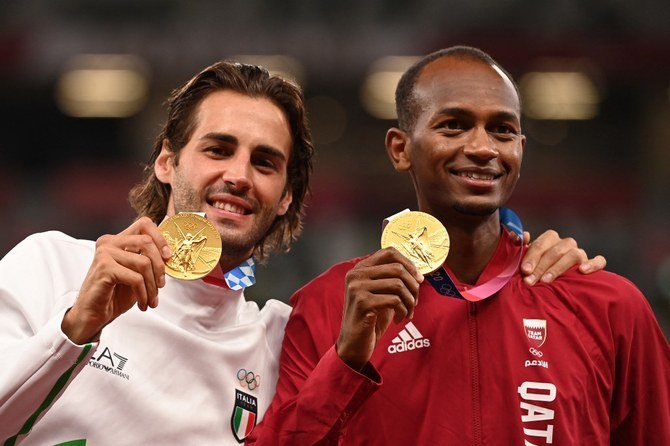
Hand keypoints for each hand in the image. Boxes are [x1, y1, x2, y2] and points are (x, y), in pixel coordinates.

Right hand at [61, 217, 171, 343]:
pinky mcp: (104, 268)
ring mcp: (105, 253)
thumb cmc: (115, 294)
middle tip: (161, 285)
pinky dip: (143, 293)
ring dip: (152, 286)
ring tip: (151, 300)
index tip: (168, 257)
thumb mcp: (136, 273)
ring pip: (144, 262)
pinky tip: (142, 303)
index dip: (161, 238)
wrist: (93, 314)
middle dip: (160, 266)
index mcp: (118, 239)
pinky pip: (136, 278)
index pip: (144, 224)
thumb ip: (149, 259)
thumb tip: (169, 253)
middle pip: (147, 241)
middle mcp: (109, 242)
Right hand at [336, 248, 422, 370]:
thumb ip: (393, 279)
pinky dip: (403, 311)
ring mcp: (357, 288)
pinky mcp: (362, 302)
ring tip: (408, 312)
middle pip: (397, 268)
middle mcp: (356, 274)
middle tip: (415, 302)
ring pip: (398, 284)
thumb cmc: (371, 318)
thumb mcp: (382, 294)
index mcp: (360, 268)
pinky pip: (394, 300)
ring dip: (410, 301)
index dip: (408, 263)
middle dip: (413, 286)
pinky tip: (400, 319)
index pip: (389, 252)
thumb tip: (417, 272)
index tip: (419, 279)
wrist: (354, 344)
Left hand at [520, 230, 605, 284]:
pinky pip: (599, 260)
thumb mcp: (528, 260)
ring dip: (558, 268)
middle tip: (530, 281)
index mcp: (550, 239)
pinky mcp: (593, 263)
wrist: (558, 283)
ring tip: (547, 280)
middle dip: (541, 267)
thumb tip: (519, 236)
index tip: (524, 270)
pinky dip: (592, 264)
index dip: (531, 257)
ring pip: (574, 254)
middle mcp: (566, 244)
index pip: (541, 244)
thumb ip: (521, 248)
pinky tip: (582, 271)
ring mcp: (580, 253)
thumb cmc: (538, 269)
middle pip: (555, 251)